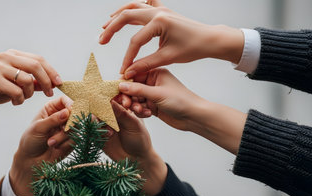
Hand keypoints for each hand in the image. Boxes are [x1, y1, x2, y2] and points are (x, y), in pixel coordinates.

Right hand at [0, 49, 61, 111]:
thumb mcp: (17, 84)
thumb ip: (33, 81)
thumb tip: (54, 82)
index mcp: (12, 54)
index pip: (39, 59)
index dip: (51, 71)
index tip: (59, 83)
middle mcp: (5, 57)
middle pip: (36, 66)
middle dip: (46, 81)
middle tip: (50, 93)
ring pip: (27, 80)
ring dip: (29, 93)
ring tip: (22, 98)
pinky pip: (17, 91)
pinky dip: (20, 100)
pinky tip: (14, 102)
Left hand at [10, 96, 73, 195]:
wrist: (31, 161)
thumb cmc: (30, 141)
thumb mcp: (38, 128)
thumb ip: (53, 119)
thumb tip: (67, 112)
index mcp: (51, 109)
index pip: (65, 100)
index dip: (69, 104)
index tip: (70, 111)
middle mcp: (61, 117)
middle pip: (75, 112)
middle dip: (69, 122)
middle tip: (63, 129)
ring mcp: (67, 128)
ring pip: (76, 126)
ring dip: (64, 136)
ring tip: (50, 142)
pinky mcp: (72, 140)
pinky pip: (76, 138)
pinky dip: (66, 143)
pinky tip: (56, 147)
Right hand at [99, 1, 242, 77]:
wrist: (210, 39)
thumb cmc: (193, 47)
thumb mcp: (168, 58)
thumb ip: (145, 64)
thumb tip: (128, 73)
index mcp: (160, 21)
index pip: (135, 40)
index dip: (127, 57)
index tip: (123, 70)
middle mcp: (158, 12)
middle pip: (127, 16)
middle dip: (112, 29)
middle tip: (101, 41)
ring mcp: (159, 9)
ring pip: (132, 7)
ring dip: (117, 16)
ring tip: (105, 27)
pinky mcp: (162, 11)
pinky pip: (142, 4)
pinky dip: (131, 9)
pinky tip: (122, 15)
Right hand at [103, 101, 166, 195]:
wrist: (137, 160)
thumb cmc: (140, 140)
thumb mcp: (134, 125)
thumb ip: (122, 113)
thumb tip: (110, 100)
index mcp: (123, 107)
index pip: (114, 97)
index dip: (109, 96)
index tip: (106, 97)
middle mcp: (112, 113)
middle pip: (101, 104)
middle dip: (101, 107)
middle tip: (104, 111)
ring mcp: (104, 123)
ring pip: (95, 115)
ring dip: (99, 119)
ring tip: (110, 128)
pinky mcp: (98, 133)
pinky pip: (92, 127)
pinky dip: (97, 129)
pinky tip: (108, 135)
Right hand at [118, 68, 246, 153]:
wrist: (194, 117)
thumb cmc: (181, 101)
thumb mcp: (157, 94)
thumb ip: (138, 89)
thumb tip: (120, 85)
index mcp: (156, 73)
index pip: (134, 74)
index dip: (124, 83)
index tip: (116, 91)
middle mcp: (153, 82)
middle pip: (132, 88)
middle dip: (128, 96)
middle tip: (126, 104)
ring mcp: (152, 94)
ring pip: (135, 99)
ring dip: (135, 105)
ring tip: (140, 110)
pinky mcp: (153, 106)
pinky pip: (140, 107)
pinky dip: (141, 111)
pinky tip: (147, 114)